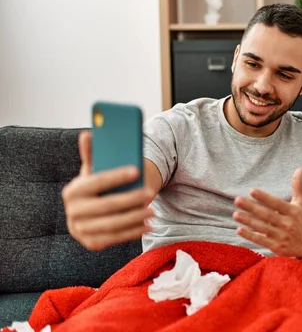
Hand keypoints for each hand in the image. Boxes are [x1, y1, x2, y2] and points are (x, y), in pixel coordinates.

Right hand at [61, 131, 154, 249]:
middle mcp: (73, 211)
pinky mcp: (91, 242)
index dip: (117, 176)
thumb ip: (91, 154)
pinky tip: (148, 225)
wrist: (86, 214)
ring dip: (135, 218)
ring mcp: (80, 229)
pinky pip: (115, 238)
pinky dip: (133, 232)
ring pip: (113, 224)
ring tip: (153, 211)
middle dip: (131, 199)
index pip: (97, 181)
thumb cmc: (94, 188)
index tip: (137, 170)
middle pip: (107, 205)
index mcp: (73, 191)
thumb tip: (88, 133)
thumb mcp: (92, 172)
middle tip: (150, 193)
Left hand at [233, 168, 301, 258]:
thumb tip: (299, 169)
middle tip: (237, 200)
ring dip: (248, 221)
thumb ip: (297, 186)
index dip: (264, 197)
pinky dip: (250, 236)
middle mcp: (287, 224)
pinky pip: (261, 240)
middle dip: (251, 207)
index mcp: (292, 212)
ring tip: (235, 214)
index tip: (252, 191)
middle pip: (266, 215)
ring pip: (262, 227)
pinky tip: (239, 230)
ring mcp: (281, 236)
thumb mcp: (301, 203)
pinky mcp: (276, 246)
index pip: (276, 203)